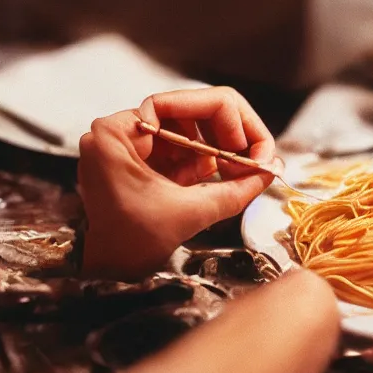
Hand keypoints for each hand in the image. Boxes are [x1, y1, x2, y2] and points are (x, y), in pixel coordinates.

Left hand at [78, 87, 280, 278]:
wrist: (103, 269)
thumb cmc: (128, 242)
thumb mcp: (188, 213)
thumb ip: (234, 190)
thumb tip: (269, 171)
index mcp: (117, 132)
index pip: (182, 104)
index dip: (224, 121)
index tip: (242, 148)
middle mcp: (117, 130)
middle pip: (186, 114)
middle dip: (222, 137)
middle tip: (246, 159)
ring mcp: (124, 145)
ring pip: (185, 132)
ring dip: (212, 152)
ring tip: (230, 172)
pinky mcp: (133, 160)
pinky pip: (174, 150)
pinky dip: (197, 163)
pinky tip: (213, 179)